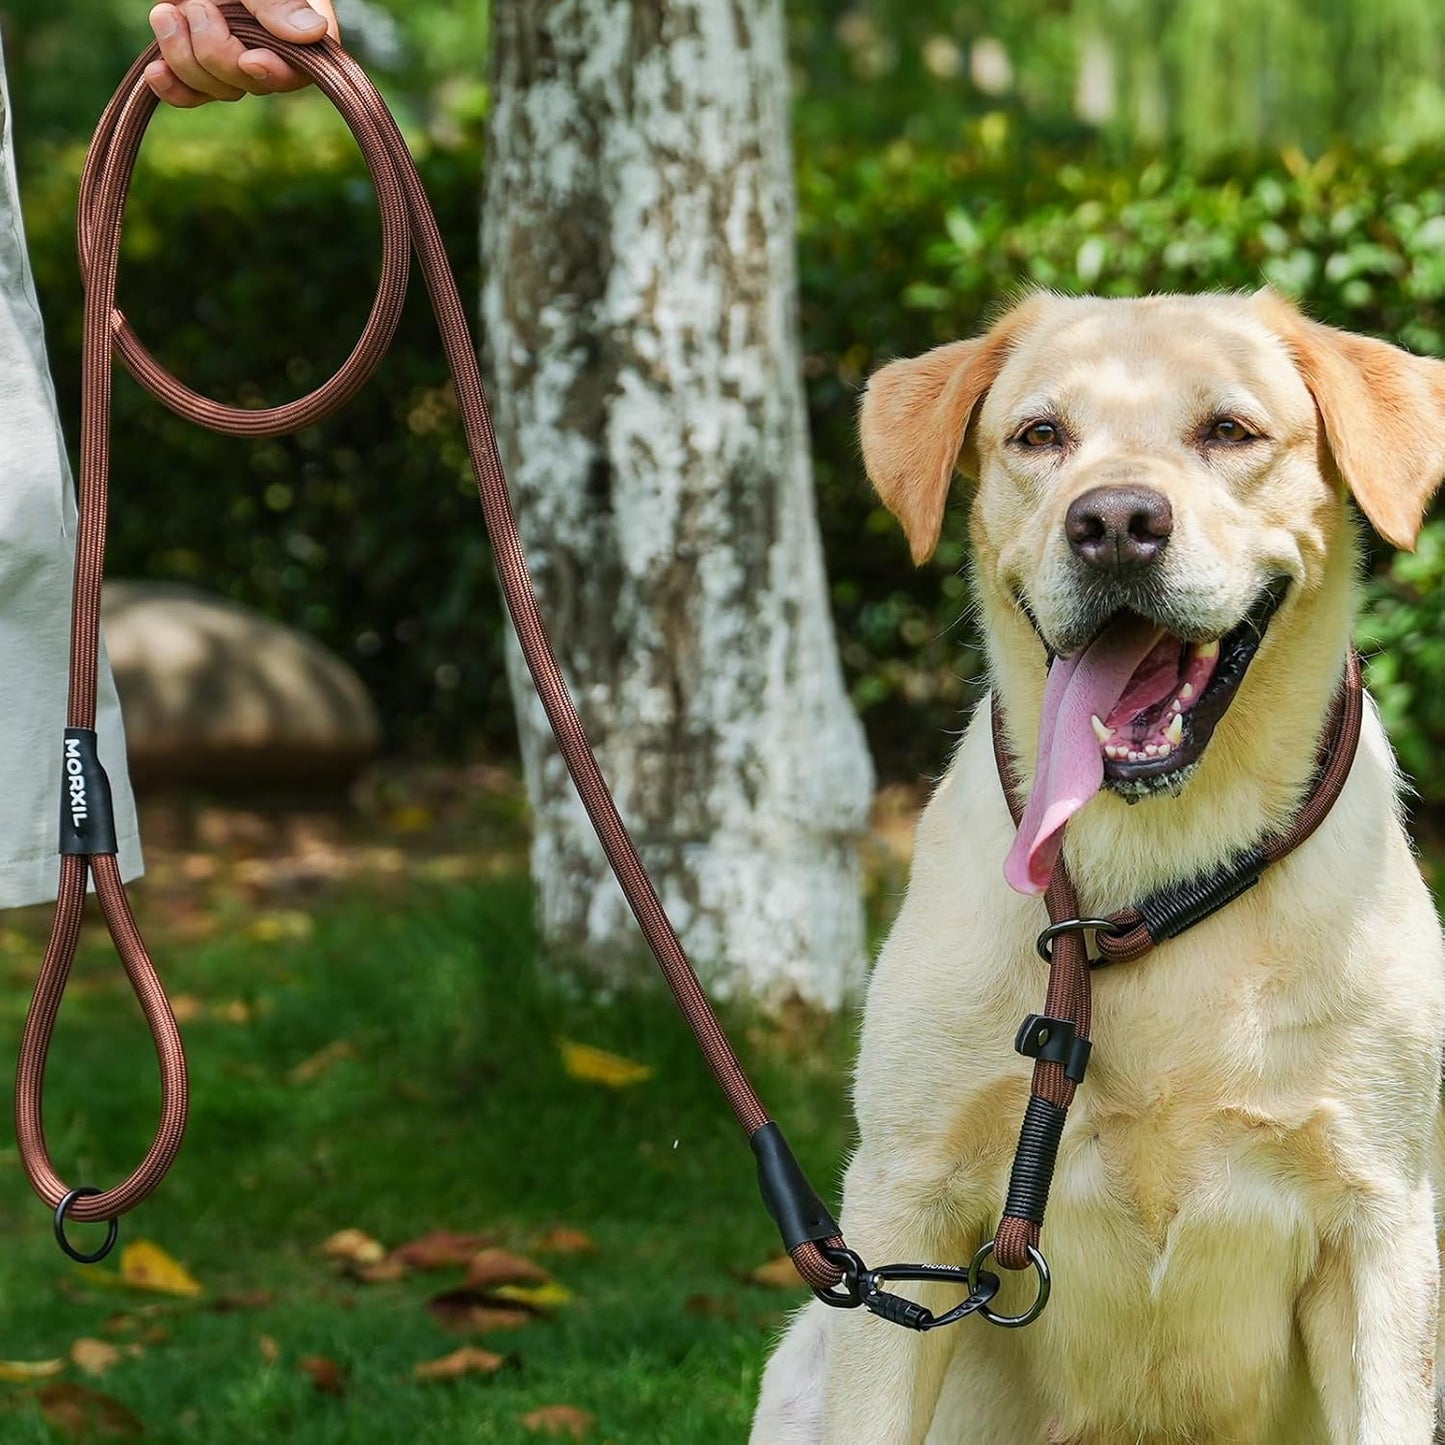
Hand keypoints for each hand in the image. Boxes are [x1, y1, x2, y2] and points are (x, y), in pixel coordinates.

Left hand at [145, 0, 339, 107]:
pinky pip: (190, 92)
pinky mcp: (200, 58)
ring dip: (184, 57)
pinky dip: (172, 86)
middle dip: (217, 53)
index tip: (252, 59)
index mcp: (295, 25)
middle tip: (198, 7)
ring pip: (219, 88)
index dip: (277, 73)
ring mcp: (234, 54)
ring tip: (166, 13)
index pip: (301, 68)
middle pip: (253, 83)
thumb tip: (314, 33)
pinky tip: (156, 72)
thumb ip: (279, 1)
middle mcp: (269, 46)